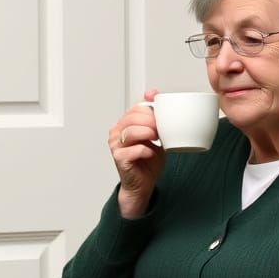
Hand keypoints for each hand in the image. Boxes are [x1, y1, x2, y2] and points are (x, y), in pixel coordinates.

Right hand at [109, 89, 166, 218]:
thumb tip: (155, 92)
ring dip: (148, 133)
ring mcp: (116, 146)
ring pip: (131, 131)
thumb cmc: (148, 162)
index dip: (151, 111)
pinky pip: (134, 149)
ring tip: (157, 139)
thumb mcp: (155, 135)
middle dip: (151, 121)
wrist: (143, 185)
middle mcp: (116, 133)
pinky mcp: (119, 159)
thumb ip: (155, 117)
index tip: (163, 118)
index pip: (135, 108)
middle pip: (132, 118)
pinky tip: (151, 153)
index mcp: (123, 124)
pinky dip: (146, 150)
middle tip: (162, 130)